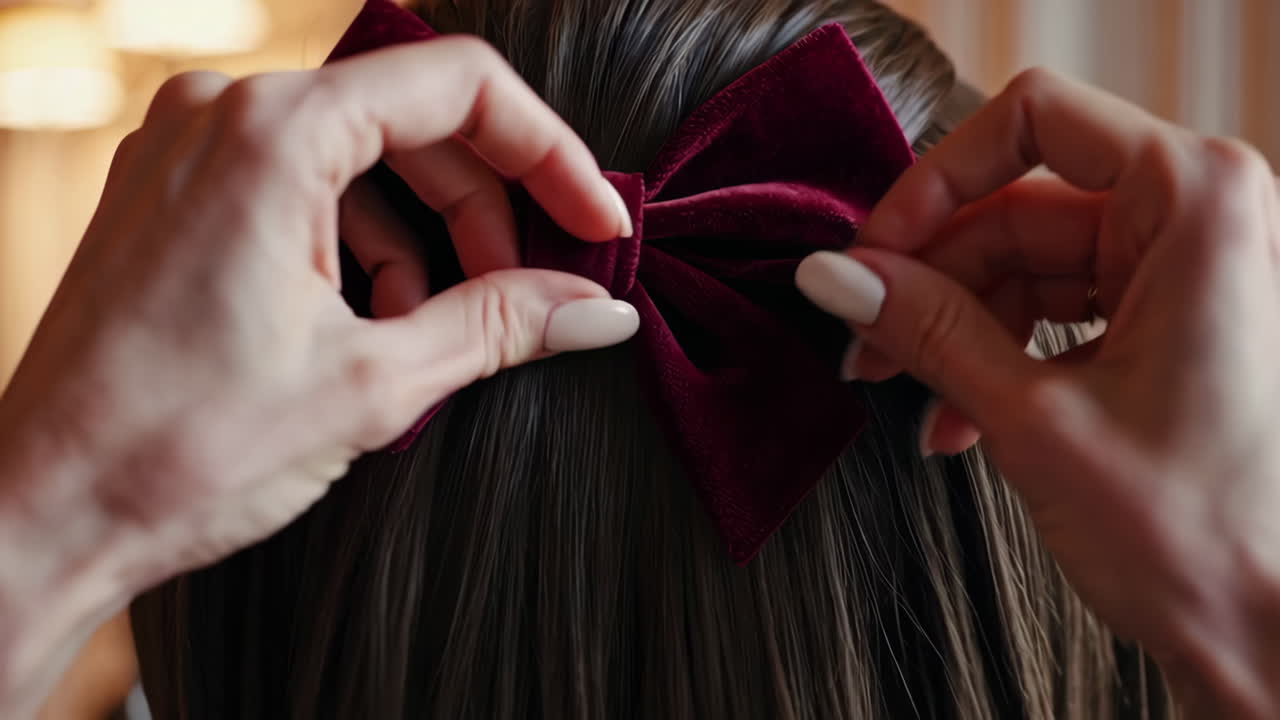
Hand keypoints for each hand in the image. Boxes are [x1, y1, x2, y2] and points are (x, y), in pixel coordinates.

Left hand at [0, 37, 637, 587]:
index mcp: (272, 134)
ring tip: (438, 328)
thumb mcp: (373, 384)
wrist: (43, 514)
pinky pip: (303, 186)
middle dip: (489, 204)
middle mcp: (220, 114)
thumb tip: (600, 309)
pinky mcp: (175, 197)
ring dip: (425, 235)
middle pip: (413, 119)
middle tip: (537, 288)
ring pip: (361, 156)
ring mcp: (188, 151)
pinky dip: (360, 244)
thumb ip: (501, 324)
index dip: (550, 153)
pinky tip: (374, 323)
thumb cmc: (183, 447)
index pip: (460, 87)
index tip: (595, 222)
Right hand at [797, 69, 1279, 716]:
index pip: (1033, 121)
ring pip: (1024, 261)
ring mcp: (1183, 269)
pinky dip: (996, 354)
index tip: (874, 252)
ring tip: (910, 396)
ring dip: (954, 328)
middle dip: (929, 278)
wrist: (1267, 632)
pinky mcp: (1164, 318)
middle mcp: (1199, 218)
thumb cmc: (1200, 535)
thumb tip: (834, 273)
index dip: (934, 182)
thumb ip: (925, 328)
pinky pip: (1053, 307)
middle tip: (865, 342)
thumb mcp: (1033, 419)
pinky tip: (959, 419)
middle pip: (1017, 205)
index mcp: (1196, 204)